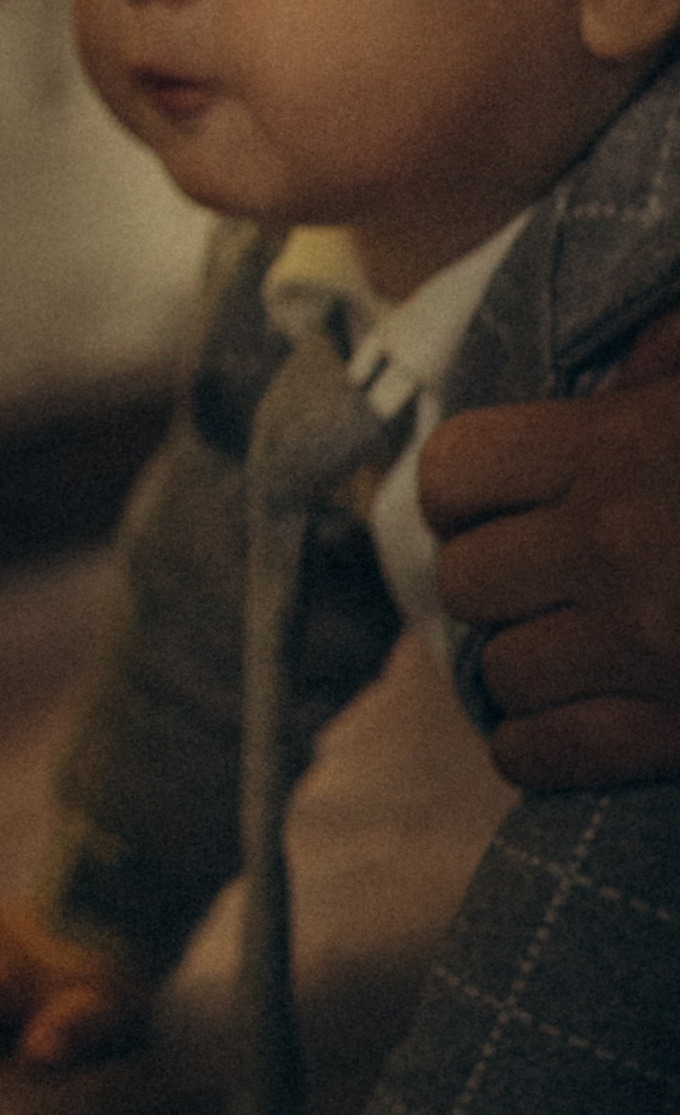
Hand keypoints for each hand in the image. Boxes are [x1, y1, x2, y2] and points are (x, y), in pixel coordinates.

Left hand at [427, 304, 679, 790]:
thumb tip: (624, 370)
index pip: (457, 468)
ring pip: (501, 670)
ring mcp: (644, 644)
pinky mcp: (679, 730)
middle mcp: (614, 544)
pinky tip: (565, 729)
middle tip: (544, 588)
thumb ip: (675, 362)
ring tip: (570, 654)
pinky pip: (546, 752)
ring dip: (525, 668)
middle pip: (467, 579)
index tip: (495, 508)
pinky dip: (538, 749)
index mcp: (620, 446)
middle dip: (498, 586)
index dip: (464, 493)